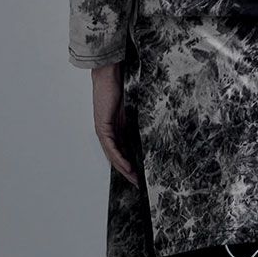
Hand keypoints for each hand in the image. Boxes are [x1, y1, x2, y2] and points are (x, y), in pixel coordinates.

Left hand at [91, 62, 138, 185]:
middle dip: (129, 171)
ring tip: (135, 180)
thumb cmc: (122, 85)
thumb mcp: (135, 106)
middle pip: (118, 156)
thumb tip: (155, 125)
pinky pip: (111, 147)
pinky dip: (119, 158)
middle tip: (140, 184)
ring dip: (124, 169)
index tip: (143, 173)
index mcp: (118, 126)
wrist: (110, 73)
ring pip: (114, 155)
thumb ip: (140, 117)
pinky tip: (128, 167)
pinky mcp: (102, 127)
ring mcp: (104, 130)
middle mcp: (109, 131)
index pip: (124, 149)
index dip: (133, 162)